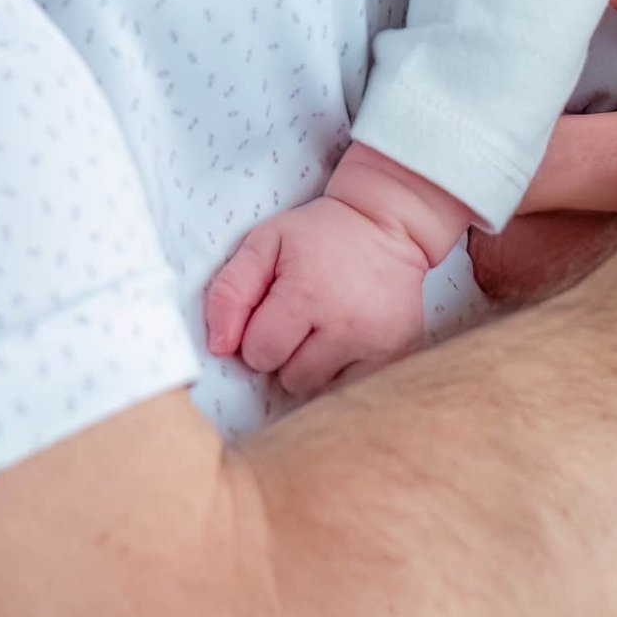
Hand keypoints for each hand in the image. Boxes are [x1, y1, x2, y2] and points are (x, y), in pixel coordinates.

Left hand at [204, 191, 434, 397]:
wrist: (388, 226)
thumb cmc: (319, 234)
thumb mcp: (265, 242)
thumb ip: (231, 290)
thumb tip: (219, 346)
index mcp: (306, 295)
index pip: (258, 354)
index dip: (255, 337)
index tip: (270, 315)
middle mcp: (344, 326)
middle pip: (289, 378)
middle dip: (283, 355)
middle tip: (299, 321)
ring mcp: (376, 345)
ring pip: (320, 389)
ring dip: (311, 367)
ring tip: (322, 330)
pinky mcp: (397, 355)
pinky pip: (352, 389)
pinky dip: (340, 372)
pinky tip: (345, 341)